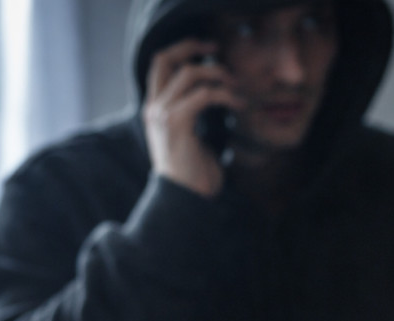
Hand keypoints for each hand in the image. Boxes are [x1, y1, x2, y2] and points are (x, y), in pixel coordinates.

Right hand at [142, 39, 244, 197]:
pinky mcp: (177, 122)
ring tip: (236, 86)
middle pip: (164, 58)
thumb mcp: (193, 138)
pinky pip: (204, 95)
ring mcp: (162, 113)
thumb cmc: (194, 175)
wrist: (185, 199)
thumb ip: (196, 116)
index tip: (208, 50)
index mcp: (155, 108)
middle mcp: (154, 107)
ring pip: (190, 73)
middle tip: (217, 49)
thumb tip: (220, 101)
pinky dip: (226, 95)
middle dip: (192, 46)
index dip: (182, 51)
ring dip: (218, 74)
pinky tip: (239, 104)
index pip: (159, 65)